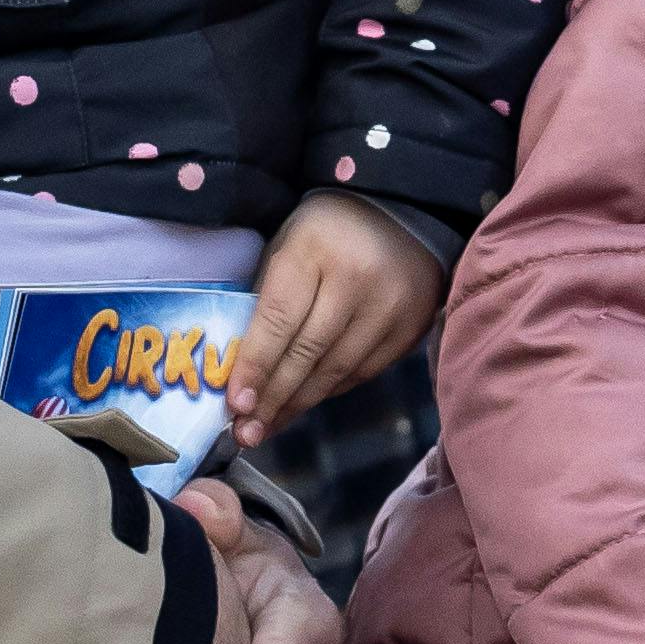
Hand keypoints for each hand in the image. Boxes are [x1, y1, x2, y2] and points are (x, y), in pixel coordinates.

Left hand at [228, 194, 442, 446]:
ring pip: (336, 371)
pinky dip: (329, 391)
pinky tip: (305, 402)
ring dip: (298, 404)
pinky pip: (362, 372)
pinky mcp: (409, 328)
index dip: (255, 366)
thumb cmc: (328, 230)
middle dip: (272, 399)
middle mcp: (357, 282)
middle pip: (307, 354)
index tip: (234, 404)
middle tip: (244, 433)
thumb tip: (242, 367)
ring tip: (268, 427)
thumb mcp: (288, 245)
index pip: (279, 320)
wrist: (405, 210)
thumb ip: (267, 299)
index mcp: (315, 251)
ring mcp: (389, 308)